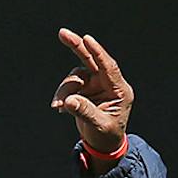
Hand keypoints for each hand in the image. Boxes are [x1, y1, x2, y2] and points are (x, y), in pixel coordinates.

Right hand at [51, 29, 134, 163]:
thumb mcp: (99, 125)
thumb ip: (85, 112)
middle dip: (77, 46)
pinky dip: (62, 96)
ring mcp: (94, 85)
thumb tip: (68, 101)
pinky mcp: (83, 90)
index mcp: (119, 89)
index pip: (109, 66)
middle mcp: (107, 83)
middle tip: (62, 33)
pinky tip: (60, 109)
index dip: (98, 52)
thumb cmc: (107, 136)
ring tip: (57, 107)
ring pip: (74, 77)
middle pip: (91, 59)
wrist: (103, 144)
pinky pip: (69, 87)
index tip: (87, 39)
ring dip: (64, 90)